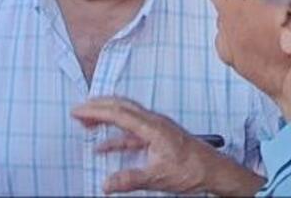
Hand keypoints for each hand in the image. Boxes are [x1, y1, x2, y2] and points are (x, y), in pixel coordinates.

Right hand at [71, 97, 240, 196]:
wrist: (213, 170)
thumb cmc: (192, 169)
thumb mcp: (158, 178)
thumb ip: (130, 180)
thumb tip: (107, 184)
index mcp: (153, 127)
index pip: (118, 113)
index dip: (95, 111)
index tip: (77, 111)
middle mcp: (154, 121)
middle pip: (120, 106)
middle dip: (97, 107)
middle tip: (77, 112)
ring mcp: (156, 127)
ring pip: (126, 115)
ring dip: (106, 116)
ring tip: (87, 122)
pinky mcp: (157, 136)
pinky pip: (131, 131)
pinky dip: (115, 136)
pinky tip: (104, 146)